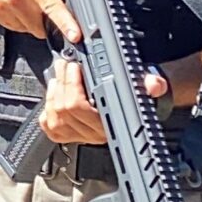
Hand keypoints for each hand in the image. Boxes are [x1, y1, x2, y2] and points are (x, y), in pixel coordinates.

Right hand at [0, 0, 75, 37]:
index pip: (53, 8)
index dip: (66, 23)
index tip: (74, 35)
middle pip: (41, 26)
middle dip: (46, 21)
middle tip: (42, 6)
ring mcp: (4, 9)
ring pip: (27, 29)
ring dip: (31, 21)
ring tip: (25, 1)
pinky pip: (14, 27)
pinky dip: (18, 20)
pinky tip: (14, 4)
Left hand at [39, 57, 166, 145]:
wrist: (138, 102)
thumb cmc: (139, 94)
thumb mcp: (151, 85)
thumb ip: (154, 84)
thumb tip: (153, 85)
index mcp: (111, 125)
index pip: (79, 107)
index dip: (72, 85)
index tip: (74, 68)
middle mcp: (95, 134)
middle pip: (64, 109)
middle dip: (62, 82)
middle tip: (65, 65)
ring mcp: (80, 136)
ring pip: (54, 116)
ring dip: (53, 92)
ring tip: (60, 76)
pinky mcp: (67, 136)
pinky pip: (48, 125)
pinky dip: (47, 107)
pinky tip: (55, 94)